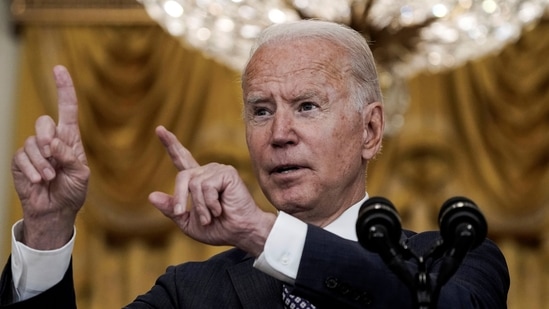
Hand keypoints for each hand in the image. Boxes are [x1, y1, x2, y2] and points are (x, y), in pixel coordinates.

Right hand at [11, 65, 89, 249]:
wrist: (56, 210)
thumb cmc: (72, 191)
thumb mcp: (80, 174)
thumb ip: (70, 156)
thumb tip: (52, 143)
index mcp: (69, 139)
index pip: (67, 109)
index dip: (64, 89)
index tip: (59, 69)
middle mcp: (50, 139)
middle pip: (44, 122)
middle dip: (48, 139)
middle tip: (54, 158)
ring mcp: (34, 149)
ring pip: (32, 142)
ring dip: (43, 162)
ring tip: (50, 177)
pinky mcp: (20, 161)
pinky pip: (21, 156)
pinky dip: (32, 170)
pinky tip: (39, 181)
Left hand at [149, 126, 275, 255]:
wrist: (240, 232)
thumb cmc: (218, 229)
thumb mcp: (187, 222)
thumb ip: (171, 209)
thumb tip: (151, 195)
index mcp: (198, 181)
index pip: (182, 159)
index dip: (171, 145)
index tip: (159, 129)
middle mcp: (207, 172)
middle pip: (182, 176)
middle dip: (179, 198)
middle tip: (182, 213)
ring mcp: (217, 170)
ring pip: (194, 185)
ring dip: (200, 206)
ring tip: (212, 216)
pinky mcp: (227, 173)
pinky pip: (206, 186)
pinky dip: (210, 203)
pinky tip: (221, 208)